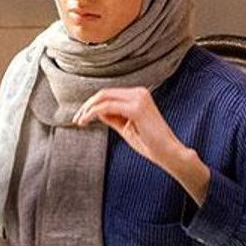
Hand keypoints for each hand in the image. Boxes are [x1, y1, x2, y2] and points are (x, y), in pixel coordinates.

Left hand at [73, 86, 210, 203]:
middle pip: (104, 93)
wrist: (169, 153)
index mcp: (138, 94)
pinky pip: (107, 107)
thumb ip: (112, 117)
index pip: (109, 94)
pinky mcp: (136, 108)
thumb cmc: (149, 143)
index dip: (92, 104)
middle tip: (76, 119)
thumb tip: (95, 111)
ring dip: (88, 109)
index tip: (81, 117)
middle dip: (87, 105)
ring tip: (79, 121)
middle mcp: (139, 92)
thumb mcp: (126, 127)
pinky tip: (85, 121)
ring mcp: (139, 98)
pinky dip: (93, 113)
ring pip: (103, 98)